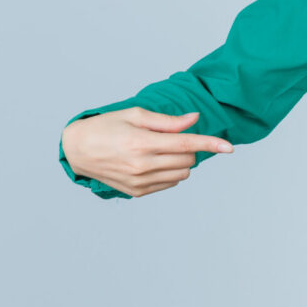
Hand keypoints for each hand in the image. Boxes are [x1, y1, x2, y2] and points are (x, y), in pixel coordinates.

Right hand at [62, 108, 233, 197]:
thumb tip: (194, 119)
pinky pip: (169, 184)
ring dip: (181, 162)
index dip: (211, 144)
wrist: (77, 150)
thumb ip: (167, 121)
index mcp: (142, 143)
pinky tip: (154, 162)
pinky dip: (170, 173)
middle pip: (188, 160)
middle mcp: (142, 165)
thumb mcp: (135, 114)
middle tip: (170, 138)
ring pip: (181, 174)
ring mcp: (139, 182)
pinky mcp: (136, 192)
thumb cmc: (106, 127)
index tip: (229, 147)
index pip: (186, 145)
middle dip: (189, 148)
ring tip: (160, 150)